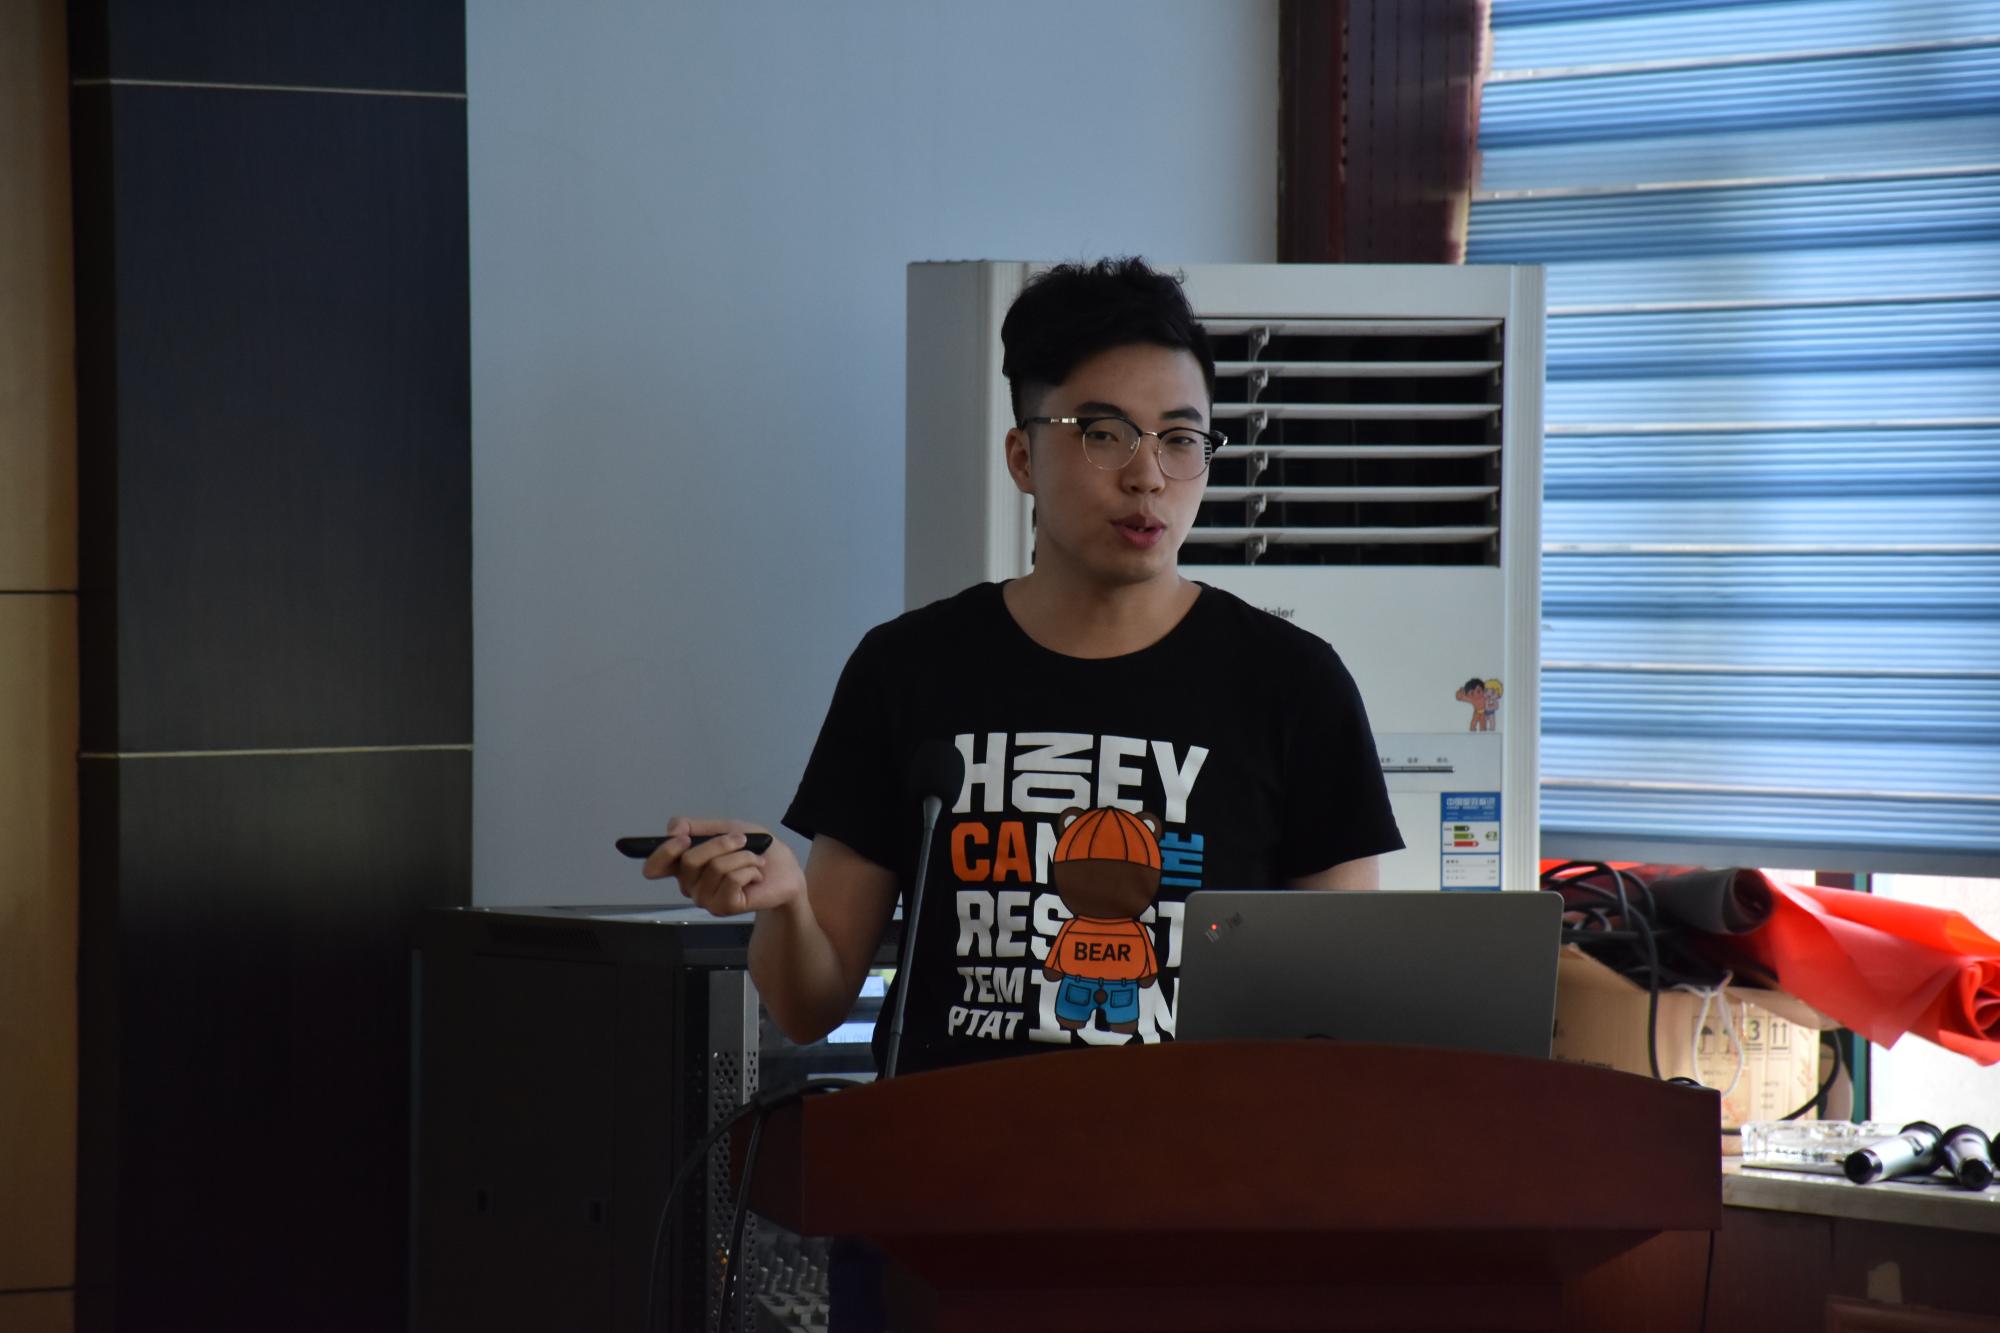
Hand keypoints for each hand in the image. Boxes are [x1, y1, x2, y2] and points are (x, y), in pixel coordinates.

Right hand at [642, 816, 805, 917]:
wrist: (784, 869)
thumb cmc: (755, 849)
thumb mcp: (725, 827)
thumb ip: (696, 826)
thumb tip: (672, 829)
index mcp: (685, 866)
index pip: (655, 867)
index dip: (664, 852)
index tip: (683, 838)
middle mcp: (689, 885)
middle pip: (689, 859)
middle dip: (721, 843)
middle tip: (742, 841)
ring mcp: (705, 899)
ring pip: (715, 867)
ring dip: (743, 856)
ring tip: (754, 860)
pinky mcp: (724, 907)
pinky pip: (732, 879)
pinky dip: (750, 869)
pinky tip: (756, 875)